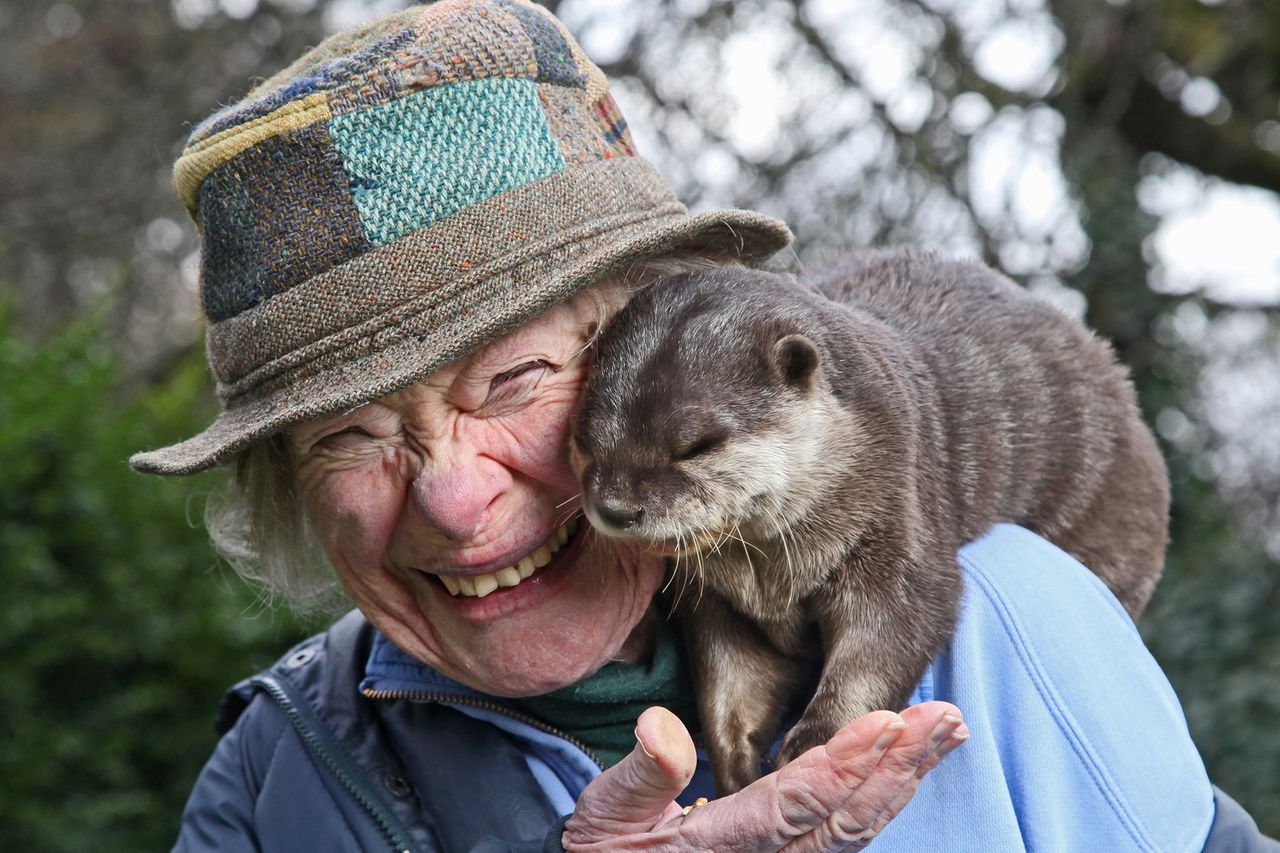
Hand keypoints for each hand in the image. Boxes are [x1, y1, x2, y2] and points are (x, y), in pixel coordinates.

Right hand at [562, 702, 966, 851]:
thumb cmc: (607, 852)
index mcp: (726, 843)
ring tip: (943, 731)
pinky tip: (907, 763)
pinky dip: (883, 795)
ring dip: (904, 777)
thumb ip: (642, 775)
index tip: (887, 722)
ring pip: (858, 828)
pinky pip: (847, 833)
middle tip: (944, 717)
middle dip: (899, 765)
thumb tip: (663, 726)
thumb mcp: (608, 815)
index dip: (845, 763)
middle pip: (848, 817)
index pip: (798, 801)